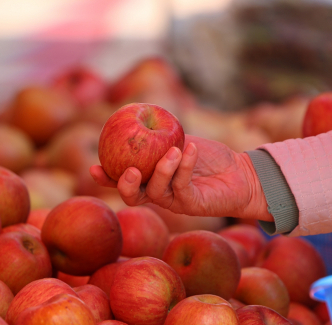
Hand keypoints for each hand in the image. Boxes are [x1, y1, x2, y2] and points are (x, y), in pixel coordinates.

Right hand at [89, 135, 271, 220]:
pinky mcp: (191, 204)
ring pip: (156, 191)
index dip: (105, 178)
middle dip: (125, 185)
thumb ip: (158, 133)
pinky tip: (190, 150)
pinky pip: (182, 186)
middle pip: (132, 196)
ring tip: (173, 151)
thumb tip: (136, 113)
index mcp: (148, 179)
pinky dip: (185, 166)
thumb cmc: (206, 155)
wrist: (238, 171)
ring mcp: (173, 201)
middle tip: (128, 171)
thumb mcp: (179, 138)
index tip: (94, 167)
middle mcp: (157, 193)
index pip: (120, 181)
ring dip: (162, 170)